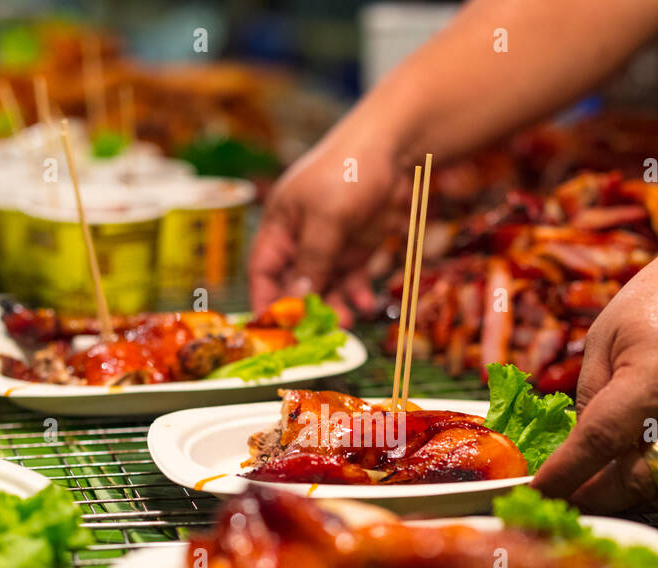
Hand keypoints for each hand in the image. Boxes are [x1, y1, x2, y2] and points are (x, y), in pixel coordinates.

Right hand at [249, 124, 402, 313]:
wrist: (394, 147)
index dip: (266, 299)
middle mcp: (301, 238)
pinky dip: (358, 293)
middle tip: (322, 331)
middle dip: (307, 310)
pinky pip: (352, 278)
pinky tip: (366, 303)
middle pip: (296, 284)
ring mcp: (330, 243)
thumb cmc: (348, 171)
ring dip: (335, 306)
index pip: (263, 270)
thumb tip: (297, 298)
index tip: (275, 328)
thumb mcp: (326, 217)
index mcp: (280, 225)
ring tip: (349, 320)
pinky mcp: (357, 246)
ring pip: (326, 286)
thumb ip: (313, 259)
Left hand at [531, 230, 657, 512]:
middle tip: (567, 494)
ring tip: (606, 481)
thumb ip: (590, 396)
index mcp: (650, 380)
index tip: (538, 491)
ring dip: (630, 497)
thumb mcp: (604, 338)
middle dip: (593, 497)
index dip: (564, 475)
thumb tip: (577, 447)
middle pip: (633, 482)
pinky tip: (646, 472)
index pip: (598, 443)